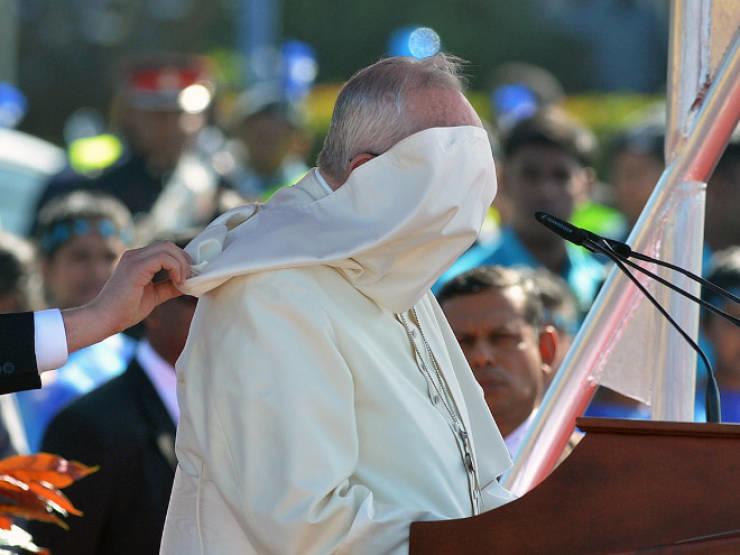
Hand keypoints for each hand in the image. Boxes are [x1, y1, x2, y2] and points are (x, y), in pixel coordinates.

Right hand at [63, 242, 190, 352]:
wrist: (104, 319)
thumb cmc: (124, 310)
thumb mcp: (154, 295)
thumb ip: (168, 287)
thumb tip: (188, 283)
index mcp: (137, 260)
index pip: (165, 249)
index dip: (181, 260)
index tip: (190, 277)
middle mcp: (135, 255)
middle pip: (168, 245)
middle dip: (184, 260)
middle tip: (190, 278)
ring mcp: (134, 259)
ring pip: (167, 248)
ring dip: (182, 264)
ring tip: (183, 281)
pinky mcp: (136, 267)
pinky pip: (163, 258)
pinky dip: (176, 268)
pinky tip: (178, 282)